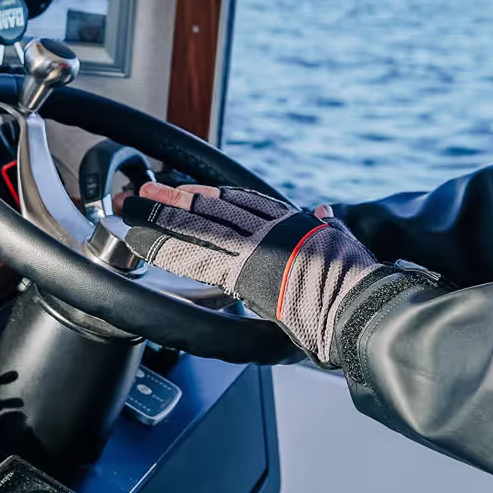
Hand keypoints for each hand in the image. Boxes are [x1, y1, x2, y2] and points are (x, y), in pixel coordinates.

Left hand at [118, 184, 383, 364]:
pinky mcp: (243, 271)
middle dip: (174, 199)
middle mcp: (269, 228)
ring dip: (160, 216)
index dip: (209, 196)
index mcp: (292, 222)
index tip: (185, 190)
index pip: (241, 203)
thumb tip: (323, 211)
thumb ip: (329, 227)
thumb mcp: (346, 244)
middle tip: (143, 191)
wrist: (361, 303)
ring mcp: (254, 247)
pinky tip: (141, 241)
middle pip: (211, 208)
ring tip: (131, 208)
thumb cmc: (359, 284)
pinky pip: (194, 257)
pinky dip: (164, 248)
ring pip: (197, 225)